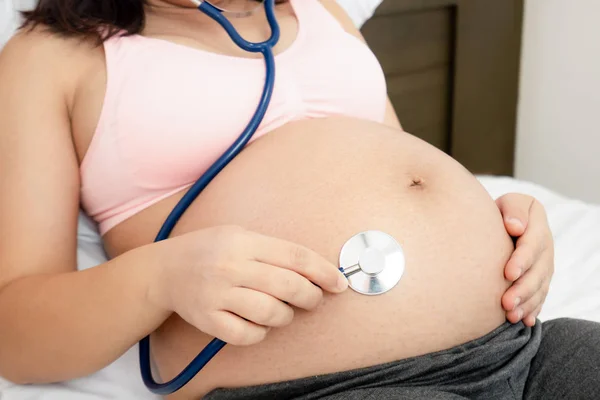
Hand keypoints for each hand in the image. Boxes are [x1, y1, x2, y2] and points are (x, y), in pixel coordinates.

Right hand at [147, 225, 347, 345]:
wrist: (165, 269)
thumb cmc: (211, 250)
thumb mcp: (239, 235)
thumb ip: (274, 249)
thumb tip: (316, 270)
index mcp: (243, 241)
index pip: (295, 256)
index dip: (323, 271)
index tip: (339, 283)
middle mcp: (230, 266)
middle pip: (288, 286)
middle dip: (311, 296)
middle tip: (314, 299)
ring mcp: (217, 294)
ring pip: (271, 313)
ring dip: (286, 316)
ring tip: (283, 310)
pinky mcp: (208, 319)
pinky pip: (247, 335)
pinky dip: (261, 333)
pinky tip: (259, 323)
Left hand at [496, 194, 553, 326]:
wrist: (504, 220)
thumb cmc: (500, 211)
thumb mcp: (508, 203)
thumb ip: (513, 210)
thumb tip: (515, 226)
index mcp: (538, 224)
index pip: (532, 244)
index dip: (522, 260)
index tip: (508, 273)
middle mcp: (545, 247)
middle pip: (538, 271)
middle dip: (523, 289)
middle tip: (506, 303)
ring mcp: (544, 264)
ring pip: (539, 287)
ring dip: (526, 303)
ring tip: (510, 316)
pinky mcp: (540, 278)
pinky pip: (539, 296)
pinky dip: (532, 309)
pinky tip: (523, 321)